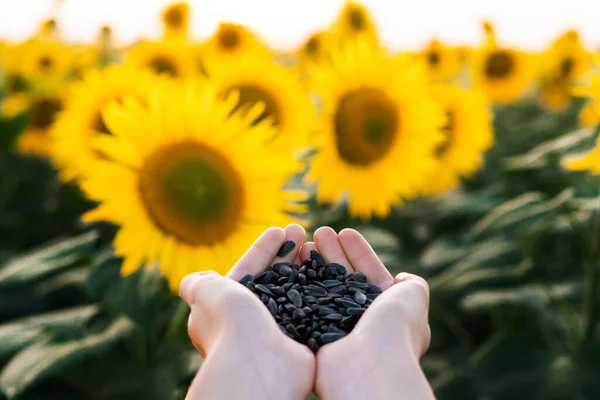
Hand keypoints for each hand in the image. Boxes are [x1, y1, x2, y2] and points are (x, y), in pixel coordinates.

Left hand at [180, 224, 314, 399]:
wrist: (259, 364)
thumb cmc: (230, 323)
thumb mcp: (204, 293)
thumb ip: (198, 283)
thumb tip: (194, 280)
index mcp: (227, 310)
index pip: (247, 272)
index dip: (262, 250)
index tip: (279, 229)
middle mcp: (252, 322)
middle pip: (273, 279)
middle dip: (286, 253)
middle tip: (301, 230)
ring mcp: (278, 331)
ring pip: (294, 291)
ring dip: (304, 265)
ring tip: (317, 242)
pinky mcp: (302, 339)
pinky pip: (312, 306)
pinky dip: (319, 287)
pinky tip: (327, 268)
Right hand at [309, 227, 433, 399]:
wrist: (369, 365)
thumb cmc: (394, 328)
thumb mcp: (415, 297)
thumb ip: (411, 284)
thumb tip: (402, 278)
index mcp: (385, 312)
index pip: (370, 274)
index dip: (359, 252)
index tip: (344, 232)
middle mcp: (361, 321)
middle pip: (344, 278)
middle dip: (333, 253)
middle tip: (319, 232)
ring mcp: (337, 329)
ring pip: (324, 288)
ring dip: (315, 263)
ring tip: (304, 241)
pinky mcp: (315, 336)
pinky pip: (307, 303)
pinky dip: (301, 282)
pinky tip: (293, 262)